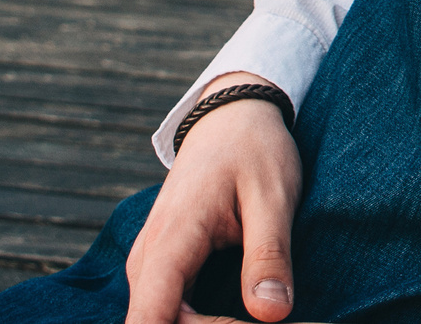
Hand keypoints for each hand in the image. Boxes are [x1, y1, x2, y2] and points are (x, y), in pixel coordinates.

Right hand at [126, 76, 301, 323]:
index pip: (150, 320)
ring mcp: (151, 265)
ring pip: (163, 321)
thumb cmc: (254, 150)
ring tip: (261, 315)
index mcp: (170, 242)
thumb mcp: (273, 198)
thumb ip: (269, 256)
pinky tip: (246, 312)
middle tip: (269, 314)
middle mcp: (147, 260)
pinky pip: (170, 310)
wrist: (232, 117)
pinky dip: (204, 321)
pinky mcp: (163, 268)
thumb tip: (272, 315)